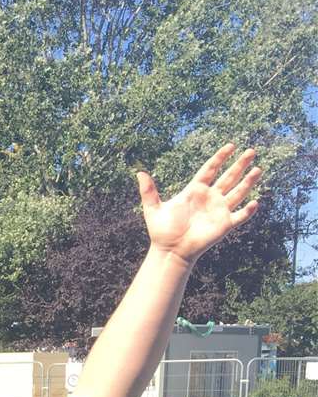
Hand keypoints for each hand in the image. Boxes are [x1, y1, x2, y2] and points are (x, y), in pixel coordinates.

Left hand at [140, 144, 261, 267]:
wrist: (170, 251)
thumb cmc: (162, 231)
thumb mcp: (153, 209)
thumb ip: (148, 191)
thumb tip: (139, 172)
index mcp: (195, 191)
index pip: (210, 169)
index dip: (220, 157)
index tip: (231, 145)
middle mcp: (210, 198)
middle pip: (228, 177)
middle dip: (240, 164)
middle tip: (251, 151)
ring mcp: (219, 210)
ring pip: (238, 192)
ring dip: (248, 181)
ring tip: (258, 168)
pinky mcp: (224, 225)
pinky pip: (240, 216)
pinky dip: (248, 210)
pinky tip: (255, 202)